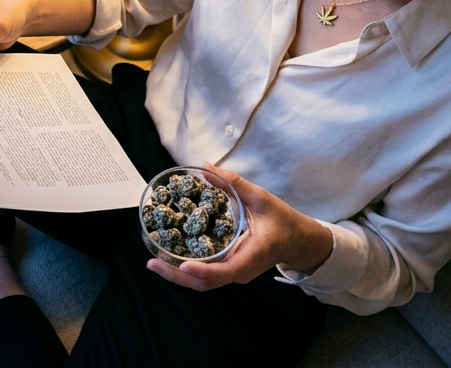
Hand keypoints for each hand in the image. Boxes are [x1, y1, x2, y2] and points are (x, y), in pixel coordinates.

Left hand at [146, 163, 332, 291]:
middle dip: (177, 276)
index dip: (203, 271)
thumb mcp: (262, 197)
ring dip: (178, 275)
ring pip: (204, 282)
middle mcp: (241, 271)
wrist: (299, 241)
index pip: (225, 271)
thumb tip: (205, 167)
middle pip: (206, 283)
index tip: (183, 265)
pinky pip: (206, 275)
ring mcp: (234, 273)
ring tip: (154, 263)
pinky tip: (169, 258)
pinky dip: (186, 270)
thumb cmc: (283, 220)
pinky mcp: (229, 269)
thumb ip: (233, 183)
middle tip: (151, 263)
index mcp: (252, 255)